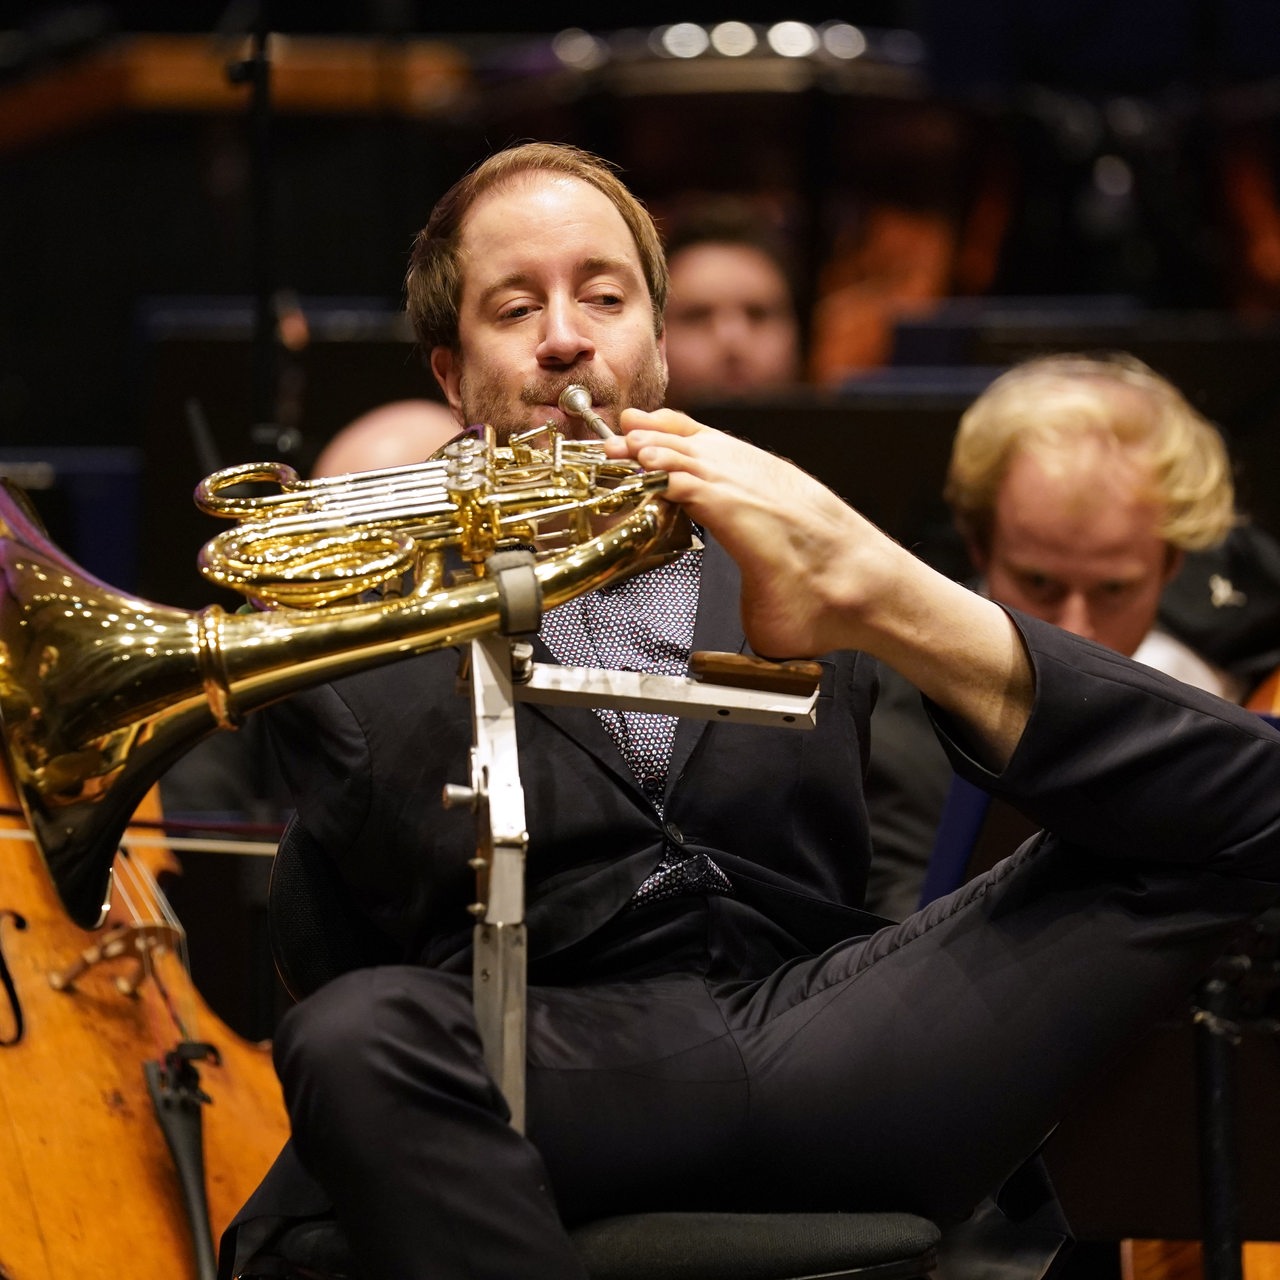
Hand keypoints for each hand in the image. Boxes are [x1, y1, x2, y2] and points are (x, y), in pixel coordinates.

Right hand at [607, 409, 1034, 767]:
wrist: (883, 593)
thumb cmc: (830, 609)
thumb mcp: (762, 626)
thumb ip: (729, 609)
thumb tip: (710, 624)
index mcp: (746, 521)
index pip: (686, 481)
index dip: (648, 470)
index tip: (618, 461)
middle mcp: (760, 490)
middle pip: (693, 455)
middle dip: (648, 447)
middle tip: (610, 444)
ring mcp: (777, 479)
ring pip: (716, 446)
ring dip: (673, 435)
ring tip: (638, 424)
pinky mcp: (789, 479)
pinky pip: (739, 448)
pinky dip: (707, 438)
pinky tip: (692, 435)